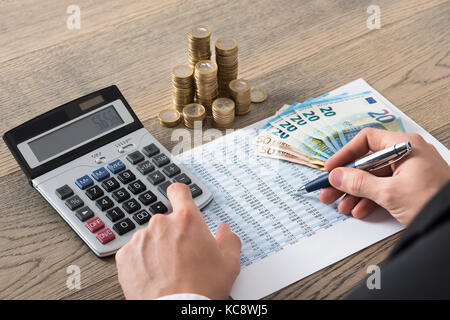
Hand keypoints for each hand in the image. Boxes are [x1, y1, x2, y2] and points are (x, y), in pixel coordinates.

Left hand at [115, 183, 240, 298]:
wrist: (177, 312)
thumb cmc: (202, 289)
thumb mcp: (229, 264)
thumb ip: (229, 240)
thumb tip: (226, 231)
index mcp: (187, 219)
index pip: (178, 191)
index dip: (180, 195)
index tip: (180, 202)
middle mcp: (161, 224)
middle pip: (165, 220)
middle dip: (172, 234)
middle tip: (182, 255)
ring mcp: (141, 239)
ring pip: (149, 237)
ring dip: (156, 247)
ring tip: (167, 269)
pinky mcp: (125, 256)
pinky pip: (134, 252)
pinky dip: (141, 261)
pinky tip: (153, 275)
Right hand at [319, 128, 449, 225]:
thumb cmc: (436, 200)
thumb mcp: (390, 192)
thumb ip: (359, 183)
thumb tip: (337, 176)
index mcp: (404, 146)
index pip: (366, 140)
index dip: (346, 154)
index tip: (332, 168)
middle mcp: (406, 155)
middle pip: (367, 162)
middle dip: (346, 179)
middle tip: (329, 189)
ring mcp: (409, 171)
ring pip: (373, 178)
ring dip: (355, 192)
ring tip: (341, 204)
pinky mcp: (410, 186)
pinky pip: (383, 188)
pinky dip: (369, 199)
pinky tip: (359, 209)